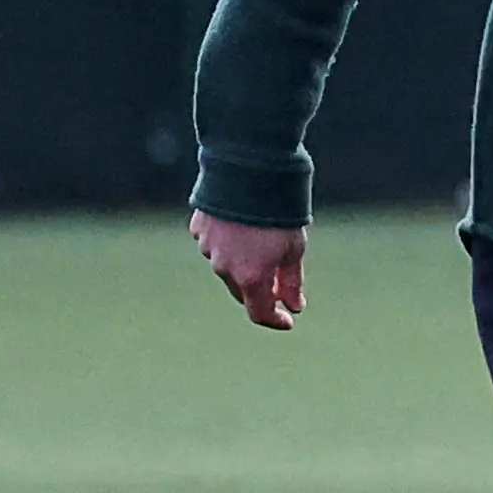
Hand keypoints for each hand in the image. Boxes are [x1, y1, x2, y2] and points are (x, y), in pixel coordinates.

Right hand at [190, 211, 307, 329]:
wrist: (250, 172)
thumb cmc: (279, 213)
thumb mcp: (294, 250)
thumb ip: (290, 283)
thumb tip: (293, 306)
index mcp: (250, 277)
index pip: (259, 312)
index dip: (274, 320)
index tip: (287, 320)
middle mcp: (224, 267)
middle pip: (241, 291)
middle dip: (260, 292)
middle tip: (279, 284)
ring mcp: (208, 247)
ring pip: (226, 267)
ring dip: (243, 265)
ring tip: (262, 245)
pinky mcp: (198, 227)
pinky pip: (214, 244)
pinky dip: (228, 244)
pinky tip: (242, 228)